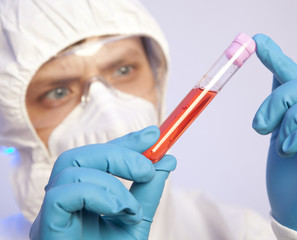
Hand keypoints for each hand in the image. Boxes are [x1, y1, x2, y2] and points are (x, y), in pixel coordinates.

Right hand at [29, 126, 175, 239]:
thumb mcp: (138, 220)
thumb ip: (149, 190)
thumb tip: (166, 160)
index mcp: (83, 198)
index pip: (98, 157)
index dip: (124, 141)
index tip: (152, 134)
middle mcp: (63, 202)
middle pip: (81, 155)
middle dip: (119, 153)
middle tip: (148, 167)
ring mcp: (51, 215)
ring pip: (71, 168)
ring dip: (113, 182)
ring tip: (131, 207)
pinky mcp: (46, 228)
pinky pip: (63, 193)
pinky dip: (98, 194)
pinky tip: (119, 211)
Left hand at [252, 34, 296, 235]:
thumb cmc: (289, 176)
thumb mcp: (277, 134)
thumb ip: (279, 108)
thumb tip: (274, 78)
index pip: (294, 74)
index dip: (276, 55)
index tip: (257, 40)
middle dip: (277, 101)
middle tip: (259, 128)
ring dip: (290, 120)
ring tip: (280, 146)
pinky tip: (291, 149)